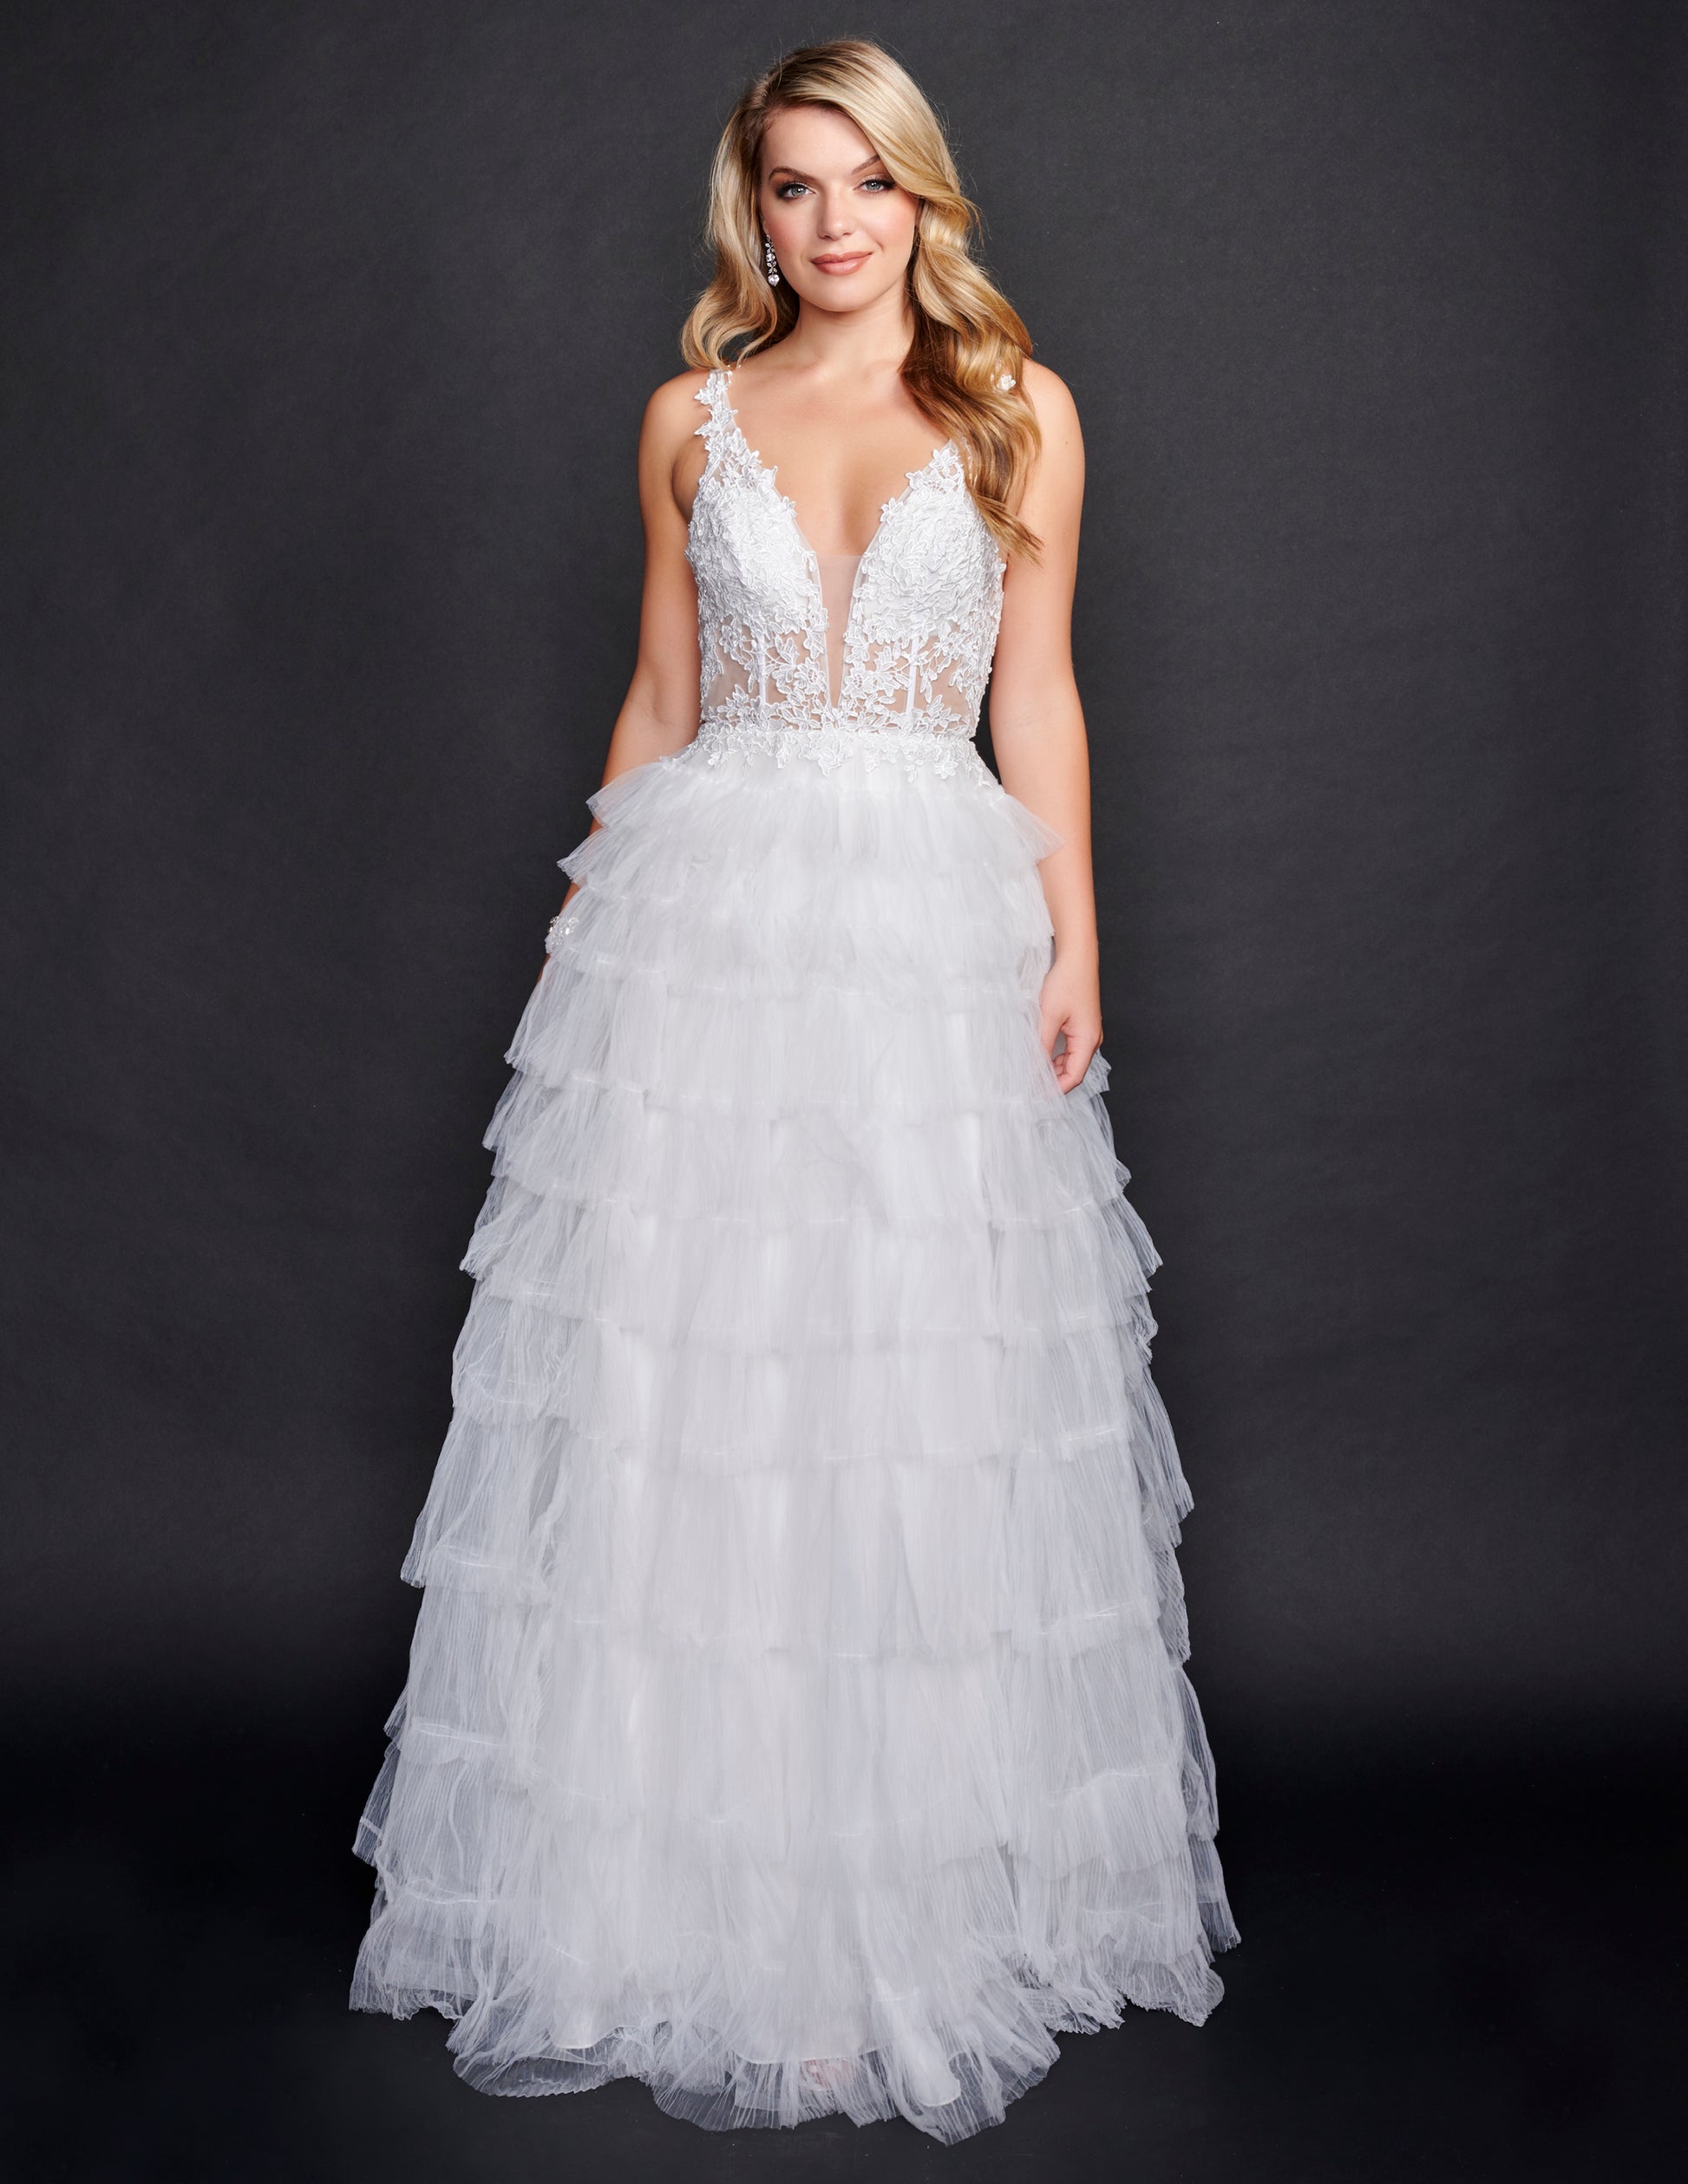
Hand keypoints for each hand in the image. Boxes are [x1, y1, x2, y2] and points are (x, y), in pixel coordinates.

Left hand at [1038, 951, 1101, 1091]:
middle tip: (1030, 1086)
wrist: (1077, 958)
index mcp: (1088, 1040)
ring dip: (1052, 1068)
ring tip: (1031, 1072)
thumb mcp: (1049, 1016)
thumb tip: (1033, 1067)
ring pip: (1070, 1060)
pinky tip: (1040, 1055)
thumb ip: (1041, 1044)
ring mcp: (1087, 1032)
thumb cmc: (1067, 982)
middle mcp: (1091, 1039)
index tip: (1037, 1095)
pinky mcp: (1080, 1025)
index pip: (1074, 1076)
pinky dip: (1054, 1056)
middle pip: (1073, 1071)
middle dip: (1052, 1081)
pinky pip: (1069, 1049)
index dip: (1055, 1089)